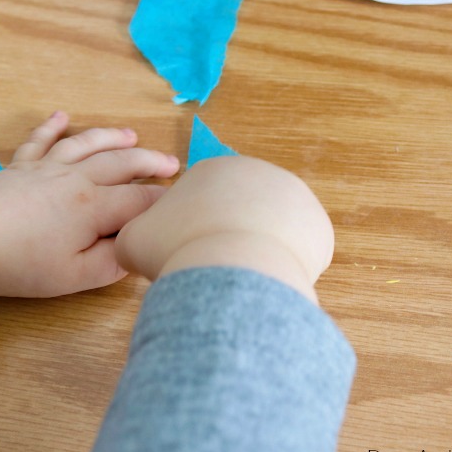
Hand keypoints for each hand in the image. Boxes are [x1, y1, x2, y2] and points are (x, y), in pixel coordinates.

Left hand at [0, 112, 179, 315]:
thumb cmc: (24, 265)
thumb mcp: (76, 276)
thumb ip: (114, 261)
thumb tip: (137, 246)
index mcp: (94, 206)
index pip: (140, 200)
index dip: (164, 201)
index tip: (181, 202)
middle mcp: (77, 178)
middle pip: (122, 163)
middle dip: (151, 162)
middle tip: (172, 164)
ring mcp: (47, 167)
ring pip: (88, 144)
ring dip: (112, 137)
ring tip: (132, 136)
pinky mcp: (21, 165)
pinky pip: (40, 140)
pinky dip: (52, 126)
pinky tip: (61, 116)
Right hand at [114, 156, 333, 303]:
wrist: (232, 271)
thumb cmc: (177, 249)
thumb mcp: (133, 240)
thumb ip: (135, 236)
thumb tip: (140, 245)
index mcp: (212, 169)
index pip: (202, 200)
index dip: (191, 232)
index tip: (186, 256)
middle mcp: (257, 173)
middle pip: (240, 211)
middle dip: (228, 238)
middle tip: (213, 270)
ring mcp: (294, 196)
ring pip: (271, 229)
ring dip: (258, 250)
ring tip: (241, 280)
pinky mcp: (318, 227)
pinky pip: (298, 251)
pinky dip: (284, 267)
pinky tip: (267, 283)